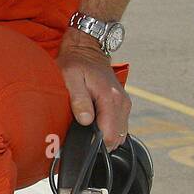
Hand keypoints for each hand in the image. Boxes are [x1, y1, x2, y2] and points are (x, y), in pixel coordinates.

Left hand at [56, 29, 130, 149]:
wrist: (86, 49)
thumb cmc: (75, 63)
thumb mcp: (70, 79)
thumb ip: (78, 100)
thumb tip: (86, 121)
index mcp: (110, 99)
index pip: (111, 134)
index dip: (96, 145)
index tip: (81, 145)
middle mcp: (122, 102)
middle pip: (117, 137)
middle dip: (100, 143)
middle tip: (80, 139)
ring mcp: (124, 103)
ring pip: (120, 132)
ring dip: (105, 135)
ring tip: (86, 131)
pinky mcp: (122, 103)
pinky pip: (118, 124)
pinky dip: (108, 128)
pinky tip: (93, 124)